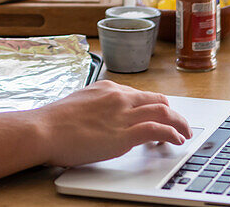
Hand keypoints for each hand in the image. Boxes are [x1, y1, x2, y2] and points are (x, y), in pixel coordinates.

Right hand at [37, 81, 191, 166]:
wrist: (43, 129)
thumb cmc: (53, 121)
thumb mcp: (79, 104)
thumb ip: (95, 108)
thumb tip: (100, 118)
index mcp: (108, 89)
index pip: (140, 95)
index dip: (153, 106)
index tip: (158, 115)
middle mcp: (119, 97)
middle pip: (158, 99)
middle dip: (173, 112)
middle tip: (179, 124)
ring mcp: (123, 115)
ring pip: (164, 111)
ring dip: (179, 123)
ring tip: (185, 133)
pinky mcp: (123, 135)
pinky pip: (158, 130)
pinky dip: (172, 134)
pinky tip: (177, 140)